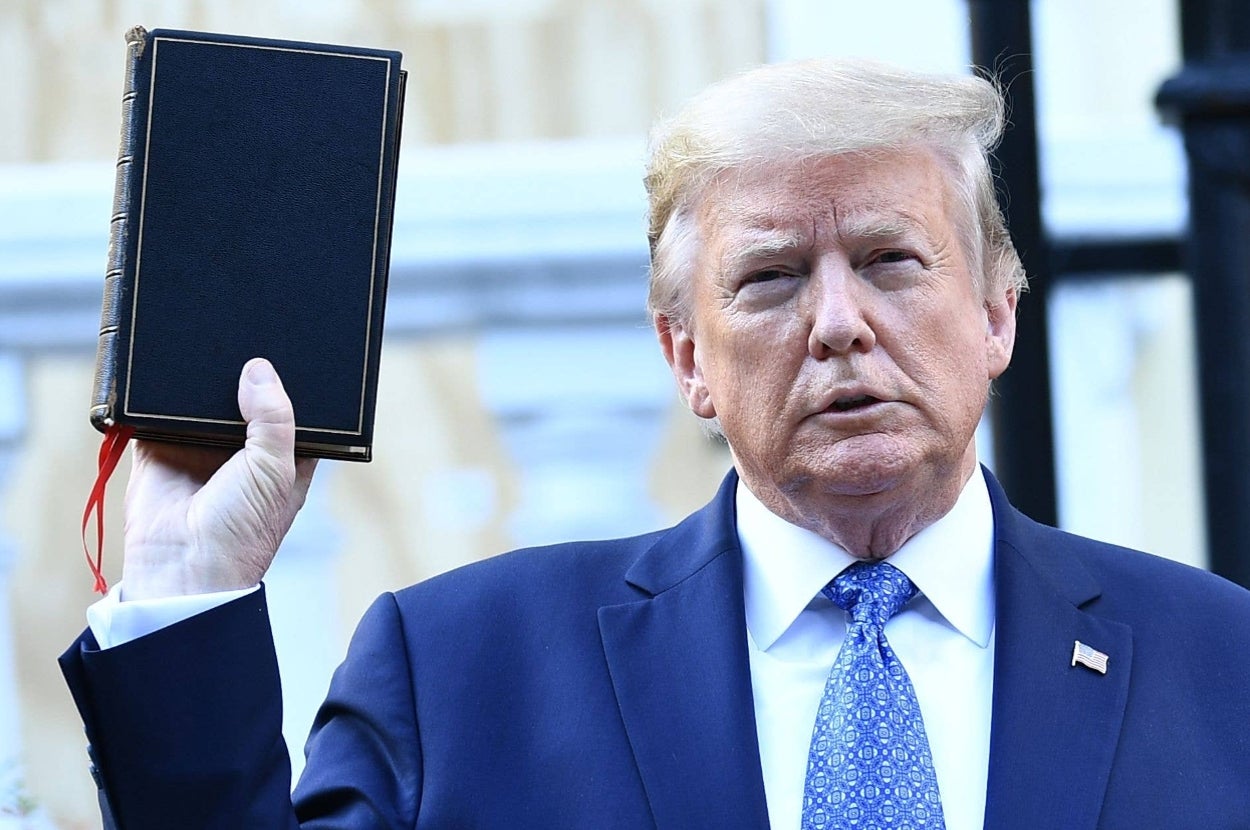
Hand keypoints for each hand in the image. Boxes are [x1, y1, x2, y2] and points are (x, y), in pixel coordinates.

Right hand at [120, 358, 317, 599]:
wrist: (184, 568)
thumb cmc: (243, 531)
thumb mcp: (274, 470)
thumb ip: (274, 418)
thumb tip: (258, 369)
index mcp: (282, 455)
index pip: (290, 408)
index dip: (290, 382)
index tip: (291, 346)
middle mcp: (242, 448)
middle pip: (244, 396)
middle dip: (242, 373)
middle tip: (242, 331)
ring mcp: (199, 446)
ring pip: (201, 399)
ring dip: (201, 378)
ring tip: (206, 337)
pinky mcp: (159, 447)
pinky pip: (157, 411)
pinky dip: (158, 393)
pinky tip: (166, 364)